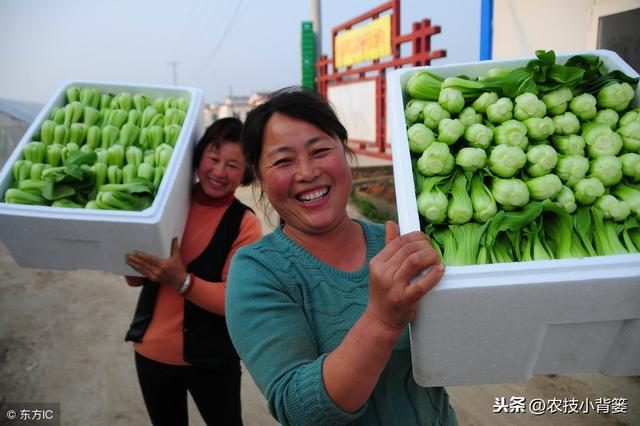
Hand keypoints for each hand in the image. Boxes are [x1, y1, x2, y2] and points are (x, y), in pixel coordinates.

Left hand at [125, 238, 185, 289]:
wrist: (179, 281)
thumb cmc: (178, 268)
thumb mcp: (177, 256)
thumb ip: (174, 247)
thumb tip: (174, 237)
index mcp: (163, 264)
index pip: (151, 259)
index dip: (143, 256)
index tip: (136, 252)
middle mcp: (158, 270)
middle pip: (144, 264)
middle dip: (135, 260)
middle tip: (128, 255)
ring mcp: (155, 275)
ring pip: (142, 269)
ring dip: (134, 265)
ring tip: (127, 260)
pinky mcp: (153, 278)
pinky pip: (143, 273)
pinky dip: (137, 269)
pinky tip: (133, 266)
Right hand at [366, 221, 443, 335]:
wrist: (380, 320)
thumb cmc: (384, 293)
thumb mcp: (381, 268)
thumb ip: (388, 246)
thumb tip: (391, 223)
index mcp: (377, 262)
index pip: (399, 241)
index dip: (416, 237)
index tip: (426, 241)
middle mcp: (383, 272)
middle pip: (408, 249)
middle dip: (425, 246)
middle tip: (434, 251)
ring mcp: (393, 286)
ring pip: (415, 261)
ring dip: (430, 256)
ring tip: (437, 260)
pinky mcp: (404, 299)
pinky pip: (423, 283)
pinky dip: (434, 274)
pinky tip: (441, 270)